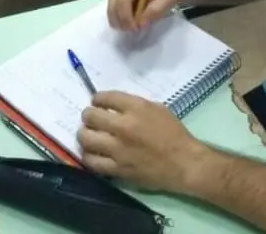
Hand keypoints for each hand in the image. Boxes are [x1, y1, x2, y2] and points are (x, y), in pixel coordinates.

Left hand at [78, 92, 203, 192]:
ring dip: (83, 133)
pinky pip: (92, 162)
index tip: (96, 101)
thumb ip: (135, 105)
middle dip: (88, 114)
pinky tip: (90, 152)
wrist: (182, 163)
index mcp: (136, 108)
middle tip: (89, 116)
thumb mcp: (157, 108)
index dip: (98, 98)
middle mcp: (123, 126)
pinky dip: (88, 155)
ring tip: (86, 133)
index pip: (106, 97)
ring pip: (87, 138)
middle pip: (92, 116)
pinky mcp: (117, 168)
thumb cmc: (173, 133)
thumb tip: (116, 106)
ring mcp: (118, 149)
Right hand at [107, 0, 179, 31]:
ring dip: (118, 21)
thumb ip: (156, 9)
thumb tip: (140, 24)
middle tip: (132, 31)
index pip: (123, 0)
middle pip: (113, 4)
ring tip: (130, 27)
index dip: (126, 17)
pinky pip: (111, 8)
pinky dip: (117, 18)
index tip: (136, 29)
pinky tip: (127, 22)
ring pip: (110, 7)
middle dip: (121, 21)